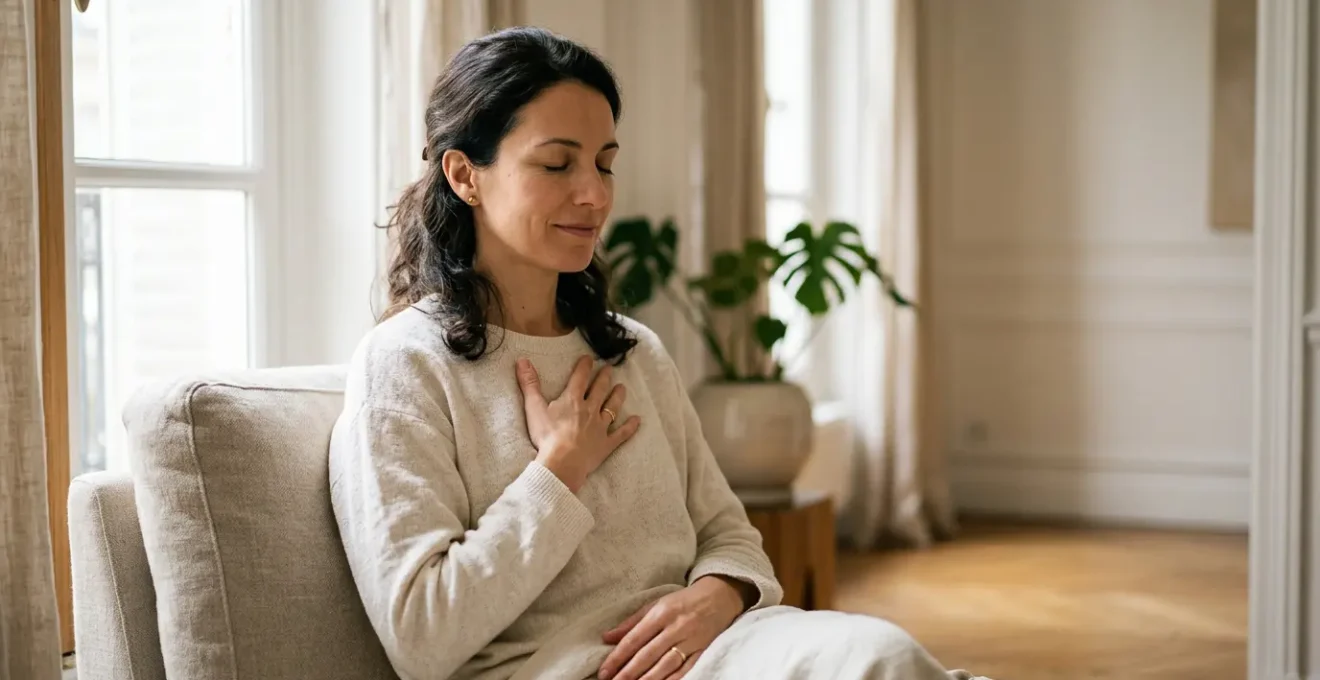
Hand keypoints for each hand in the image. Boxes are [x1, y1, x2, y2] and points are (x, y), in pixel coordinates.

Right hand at [516, 355, 640, 492]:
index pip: (580, 378)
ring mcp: (600, 427)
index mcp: (573, 400)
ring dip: (618, 396)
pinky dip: (630, 427)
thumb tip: (522, 360)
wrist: (562, 463)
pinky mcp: (606, 444)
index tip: (588, 358)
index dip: (584, 366)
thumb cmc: (546, 436)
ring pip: (612, 408)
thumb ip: (529, 383)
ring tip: (622, 388)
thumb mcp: (534, 407)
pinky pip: (621, 434)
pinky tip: (637, 421)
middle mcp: (590, 410)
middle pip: (600, 390)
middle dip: (604, 378)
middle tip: (609, 369)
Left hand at [597, 576, 747, 679]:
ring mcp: (692, 640)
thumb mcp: (656, 604)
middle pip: (648, 654)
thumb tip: (607, 637)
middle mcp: (676, 627)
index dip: (617, 657)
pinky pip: (686, 670)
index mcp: (661, 613)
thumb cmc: (683, 601)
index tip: (604, 672)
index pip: (634, 639)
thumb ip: (631, 622)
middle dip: (628, 673)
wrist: (720, 596)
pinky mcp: (704, 651)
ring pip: (666, 665)